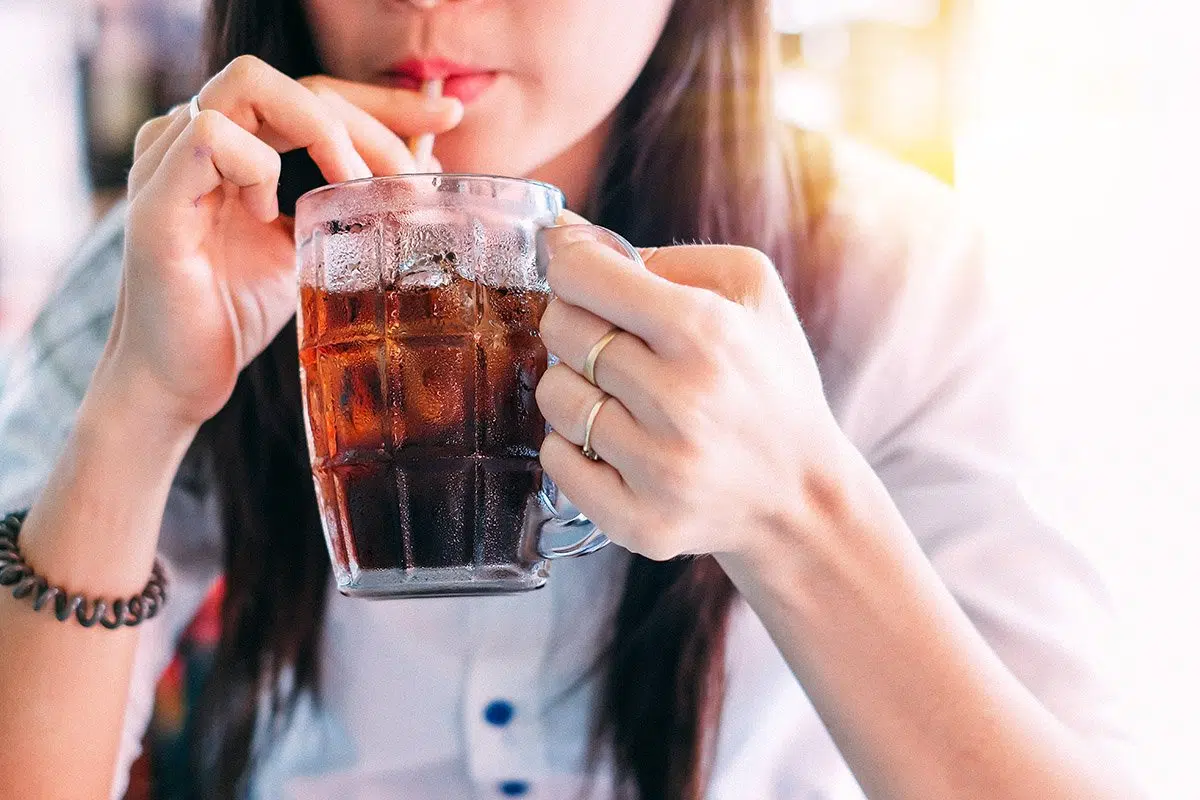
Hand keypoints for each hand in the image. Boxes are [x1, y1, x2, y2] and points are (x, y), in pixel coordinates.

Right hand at [102, 56, 462, 428]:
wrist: (178, 382)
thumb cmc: (236, 313)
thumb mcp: (312, 248)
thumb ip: (351, 201)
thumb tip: (422, 166)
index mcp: (234, 143)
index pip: (315, 92)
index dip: (382, 101)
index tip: (446, 117)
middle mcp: (195, 138)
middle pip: (294, 81)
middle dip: (371, 118)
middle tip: (411, 176)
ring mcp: (168, 163)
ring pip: (249, 86)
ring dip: (321, 131)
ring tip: (350, 188)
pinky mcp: (155, 203)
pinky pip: (208, 137)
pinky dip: (254, 166)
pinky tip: (267, 215)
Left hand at [535, 217, 845, 561]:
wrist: (802, 495)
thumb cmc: (770, 381)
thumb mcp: (750, 291)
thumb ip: (662, 256)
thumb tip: (565, 236)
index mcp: (706, 331)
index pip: (582, 275)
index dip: (571, 267)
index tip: (582, 276)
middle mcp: (682, 400)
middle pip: (562, 330)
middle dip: (575, 323)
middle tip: (611, 340)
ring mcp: (659, 468)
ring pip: (554, 395)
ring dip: (574, 387)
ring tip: (618, 396)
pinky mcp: (640, 521)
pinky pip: (555, 461)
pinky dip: (572, 447)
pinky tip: (615, 442)